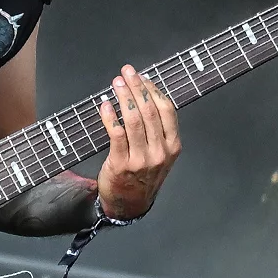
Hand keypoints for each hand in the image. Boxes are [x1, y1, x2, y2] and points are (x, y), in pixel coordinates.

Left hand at [97, 64, 181, 218]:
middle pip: (149, 111)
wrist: (129, 204)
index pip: (167, 110)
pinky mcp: (122, 164)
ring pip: (133, 120)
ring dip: (123, 97)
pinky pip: (116, 134)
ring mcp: (141, 160)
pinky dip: (110, 116)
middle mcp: (159, 152)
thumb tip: (144, 95)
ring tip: (116, 84)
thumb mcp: (160, 154)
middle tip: (127, 72)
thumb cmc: (143, 175)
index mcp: (172, 146)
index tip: (142, 77)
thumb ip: (158, 130)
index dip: (153, 90)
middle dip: (137, 87)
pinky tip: (105, 105)